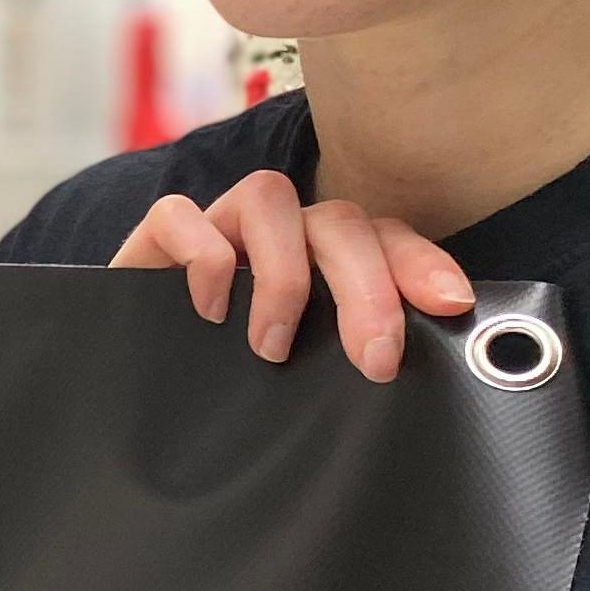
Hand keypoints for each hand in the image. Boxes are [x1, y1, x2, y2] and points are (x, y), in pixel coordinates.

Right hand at [111, 167, 473, 383]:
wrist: (139, 392)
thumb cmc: (233, 386)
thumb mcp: (309, 376)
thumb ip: (353, 359)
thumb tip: (408, 373)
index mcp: (327, 261)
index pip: (386, 238)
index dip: (421, 262)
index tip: (450, 304)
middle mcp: (281, 236)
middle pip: (338, 221)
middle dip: (366, 288)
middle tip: (373, 360)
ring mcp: (220, 228)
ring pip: (268, 197)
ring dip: (283, 273)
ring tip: (272, 346)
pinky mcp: (159, 237)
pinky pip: (181, 214)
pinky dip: (203, 258)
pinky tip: (210, 312)